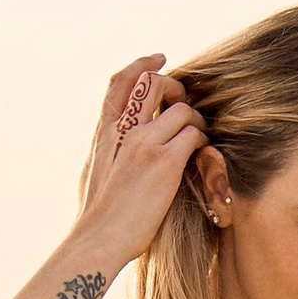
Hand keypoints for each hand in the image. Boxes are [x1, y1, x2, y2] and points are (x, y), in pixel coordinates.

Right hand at [72, 54, 205, 272]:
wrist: (98, 239)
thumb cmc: (98, 216)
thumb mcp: (95, 172)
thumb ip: (106, 150)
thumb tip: (110, 146)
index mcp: (103, 132)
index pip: (121, 82)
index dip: (143, 63)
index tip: (160, 58)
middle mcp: (122, 130)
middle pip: (152, 81)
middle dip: (175, 87)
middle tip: (185, 105)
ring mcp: (144, 144)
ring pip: (181, 108)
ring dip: (196, 119)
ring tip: (199, 136)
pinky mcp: (165, 162)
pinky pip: (193, 135)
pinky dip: (203, 141)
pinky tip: (202, 156)